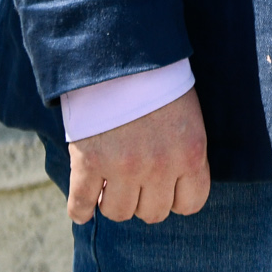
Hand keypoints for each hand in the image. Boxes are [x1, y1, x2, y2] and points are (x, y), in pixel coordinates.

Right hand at [66, 87, 208, 224]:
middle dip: (145, 200)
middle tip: (136, 183)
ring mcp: (123, 168)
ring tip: (111, 186)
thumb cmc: (159, 85)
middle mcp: (159, 167)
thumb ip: (184, 156)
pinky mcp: (89, 164)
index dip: (176, 198)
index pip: (190, 204)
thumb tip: (174, 190)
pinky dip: (81, 210)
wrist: (122, 58)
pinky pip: (82, 206)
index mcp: (190, 154)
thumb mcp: (188, 119)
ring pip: (118, 212)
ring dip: (114, 202)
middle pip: (153, 213)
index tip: (166, 188)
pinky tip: (84, 208)